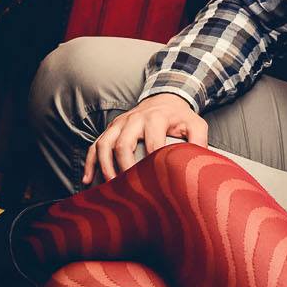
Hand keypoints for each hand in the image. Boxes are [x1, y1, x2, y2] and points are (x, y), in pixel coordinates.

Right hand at [82, 93, 207, 184]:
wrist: (165, 99)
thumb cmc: (180, 117)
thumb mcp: (196, 124)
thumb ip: (199, 141)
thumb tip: (198, 163)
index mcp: (156, 118)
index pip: (152, 143)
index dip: (153, 163)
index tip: (155, 181)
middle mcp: (134, 119)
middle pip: (123, 144)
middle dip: (124, 167)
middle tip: (129, 187)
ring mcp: (119, 123)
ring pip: (104, 144)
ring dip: (105, 166)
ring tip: (110, 186)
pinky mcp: (111, 129)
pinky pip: (95, 145)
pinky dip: (90, 162)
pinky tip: (88, 179)